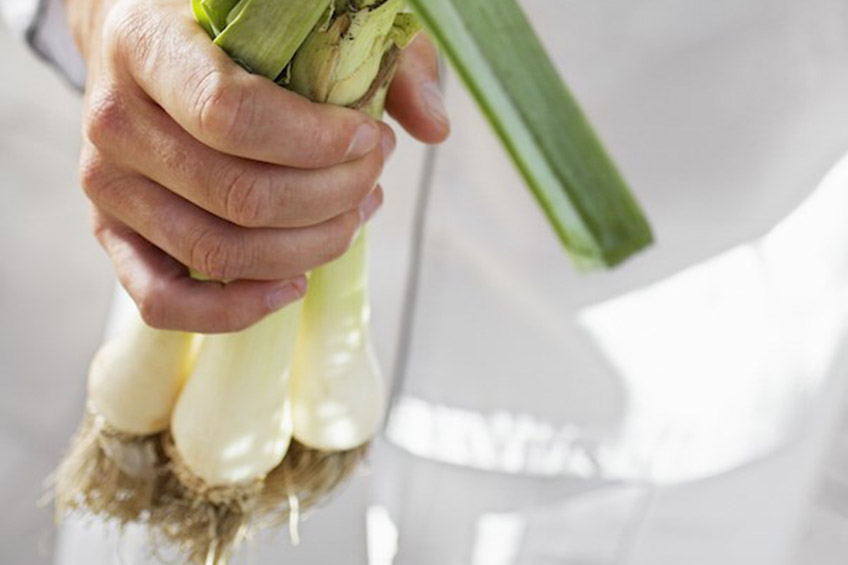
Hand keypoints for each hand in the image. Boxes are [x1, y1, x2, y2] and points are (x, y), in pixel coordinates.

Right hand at [66, 0, 449, 332]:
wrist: (142, 44)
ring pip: (221, 253)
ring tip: (354, 213)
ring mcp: (109, 187)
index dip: (319, 142)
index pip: (233, 116)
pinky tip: (294, 283)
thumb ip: (377, 58)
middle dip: (335, 194)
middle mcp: (115, 121)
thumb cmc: (228, 28)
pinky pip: (165, 302)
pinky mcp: (113, 235)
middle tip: (373, 173)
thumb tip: (435, 127)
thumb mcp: (302, 15)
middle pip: (243, 196)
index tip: (370, 136)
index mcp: (146, 44)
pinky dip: (236, 309)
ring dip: (311, 245)